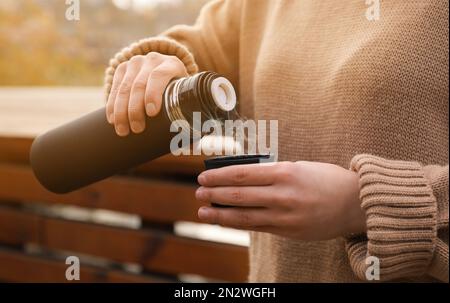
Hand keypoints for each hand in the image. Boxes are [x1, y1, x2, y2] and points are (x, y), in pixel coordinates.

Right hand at [106, 52, 187, 135]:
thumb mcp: (187, 97)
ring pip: (124, 88)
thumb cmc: (179, 91)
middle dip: (135, 109)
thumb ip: (192, 118)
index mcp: (172, 65)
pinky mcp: (122, 68)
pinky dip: (112, 105)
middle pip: (139, 85)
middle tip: (137, 129)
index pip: (159, 77)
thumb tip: (193, 147)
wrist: (165, 71)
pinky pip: (115, 88)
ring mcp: (135, 63)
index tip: (151, 113)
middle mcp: (153, 60)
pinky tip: (112, 119)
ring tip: (123, 130)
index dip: (153, 94)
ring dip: (121, 111)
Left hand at [195, 161, 365, 239]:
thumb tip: (239, 180)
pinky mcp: (289, 231)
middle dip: (215, 194)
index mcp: (285, 172)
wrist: (355, 203)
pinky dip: (238, 224)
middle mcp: (284, 195)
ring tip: (203, 212)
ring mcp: (286, 216)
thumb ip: (270, 175)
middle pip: (239, 195)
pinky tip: (225, 221)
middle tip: (198, 193)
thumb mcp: (297, 168)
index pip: (243, 174)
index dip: (219, 176)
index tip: (203, 176)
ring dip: (220, 214)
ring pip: (245, 216)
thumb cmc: (325, 179)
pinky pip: (258, 227)